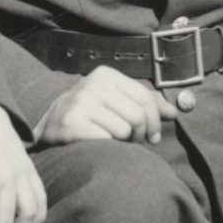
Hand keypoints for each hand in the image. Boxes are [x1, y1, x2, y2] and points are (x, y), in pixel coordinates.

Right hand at [34, 67, 171, 145]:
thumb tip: (174, 112)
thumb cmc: (89, 114)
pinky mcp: (72, 123)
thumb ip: (144, 103)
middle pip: (137, 115)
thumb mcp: (115, 100)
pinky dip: (107, 147)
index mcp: (106, 75)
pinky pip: (107, 141)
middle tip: (132, 142)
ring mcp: (81, 103)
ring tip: (113, 142)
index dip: (155, 121)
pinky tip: (99, 145)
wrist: (48, 124)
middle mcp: (93, 85)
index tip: (153, 136)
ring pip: (124, 130)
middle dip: (140, 135)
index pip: (144, 97)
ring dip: (123, 143)